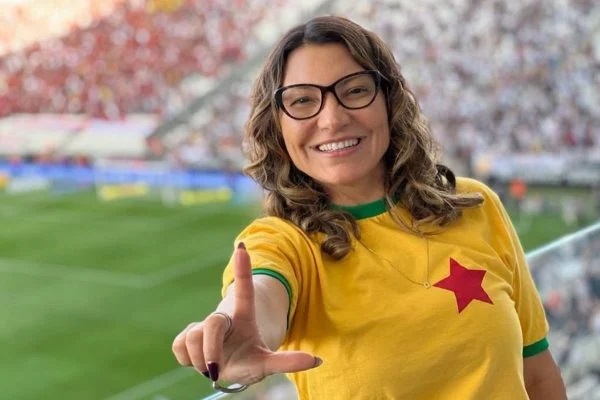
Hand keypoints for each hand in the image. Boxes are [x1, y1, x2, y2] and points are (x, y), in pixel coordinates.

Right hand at [172, 243, 321, 385]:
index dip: (243, 270)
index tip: (241, 247)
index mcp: (243, 316)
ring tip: (213, 366)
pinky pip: (179, 346)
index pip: (244, 290)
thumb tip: (318, 361)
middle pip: (212, 324)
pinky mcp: (186, 337)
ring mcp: (203, 326)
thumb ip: (288, 361)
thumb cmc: (251, 360)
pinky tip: (199, 361)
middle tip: (215, 370)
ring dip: (201, 360)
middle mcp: (223, 318)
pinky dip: (188, 359)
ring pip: (192, 338)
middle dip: (211, 350)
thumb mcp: (268, 362)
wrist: (231, 365)